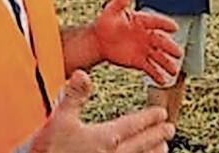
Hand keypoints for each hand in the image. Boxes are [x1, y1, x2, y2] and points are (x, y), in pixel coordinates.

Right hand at [29, 70, 174, 152]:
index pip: (134, 125)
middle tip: (170, 129)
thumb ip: (74, 95)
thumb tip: (83, 73)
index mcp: (105, 138)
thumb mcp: (59, 118)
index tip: (161, 114)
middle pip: (142, 144)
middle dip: (157, 135)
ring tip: (163, 149)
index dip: (149, 118)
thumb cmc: (48, 149)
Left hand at [94, 0, 182, 83]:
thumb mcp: (112, 9)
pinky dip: (157, 75)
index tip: (174, 28)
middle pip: (161, 41)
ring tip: (174, 71)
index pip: (155, 22)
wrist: (99, 40)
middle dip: (170, 48)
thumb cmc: (107, 22)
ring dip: (167, 63)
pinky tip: (164, 81)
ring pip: (158, 57)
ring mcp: (145, 49)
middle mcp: (147, 35)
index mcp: (142, 21)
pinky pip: (151, 69)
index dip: (164, 24)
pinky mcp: (140, 61)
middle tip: (178, 53)